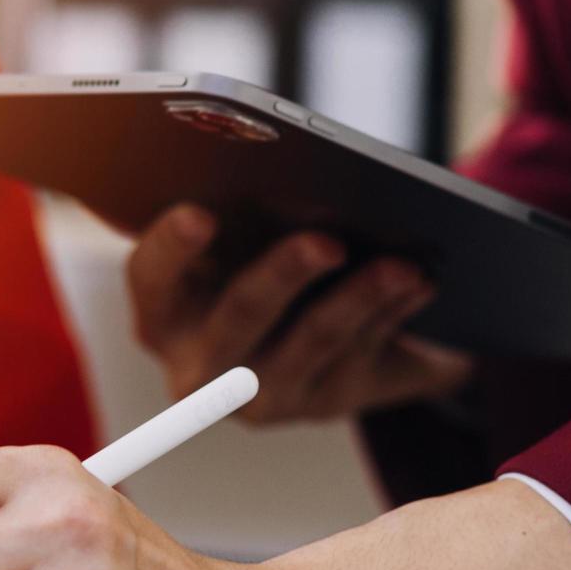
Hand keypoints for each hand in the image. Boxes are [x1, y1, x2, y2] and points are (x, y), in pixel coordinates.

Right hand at [125, 204, 469, 423]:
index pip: (150, 278)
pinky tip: (420, 285)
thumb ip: (241, 215)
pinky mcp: (318, 405)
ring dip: (360, 299)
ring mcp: (259, 396)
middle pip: (238, 316)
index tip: (201, 213)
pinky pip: (358, 357)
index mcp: (164, 314)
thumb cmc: (262, 275)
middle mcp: (199, 367)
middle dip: (284, 276)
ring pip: (310, 343)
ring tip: (403, 266)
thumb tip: (285, 163)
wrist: (311, 346)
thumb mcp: (237, 253)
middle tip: (327, 241)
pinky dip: (392, 315)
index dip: (170, 248)